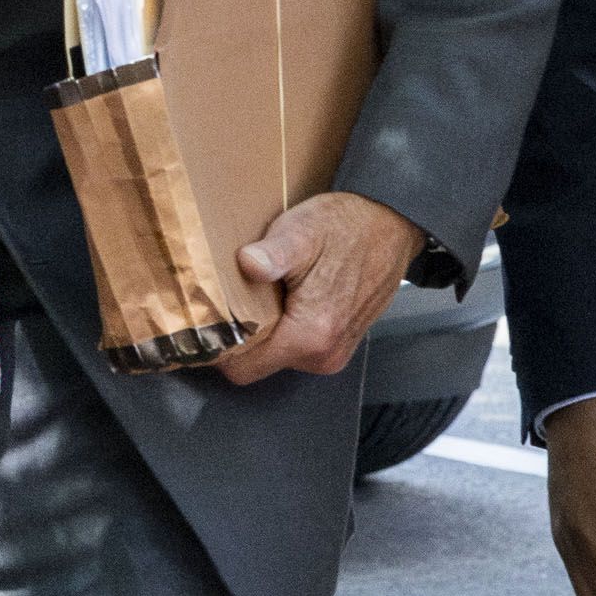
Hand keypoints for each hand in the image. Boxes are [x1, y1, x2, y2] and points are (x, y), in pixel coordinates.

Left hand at [208, 192, 419, 385]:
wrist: (390, 226)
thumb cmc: (346, 227)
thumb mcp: (303, 231)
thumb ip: (274, 254)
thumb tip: (248, 264)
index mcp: (310, 336)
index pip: (241, 369)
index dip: (217, 347)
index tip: (204, 318)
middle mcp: (324, 355)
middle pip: (256, 363)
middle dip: (239, 337)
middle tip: (228, 297)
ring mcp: (334, 353)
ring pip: (275, 356)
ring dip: (261, 331)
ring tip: (258, 293)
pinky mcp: (339, 345)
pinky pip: (295, 348)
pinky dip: (281, 328)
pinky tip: (281, 297)